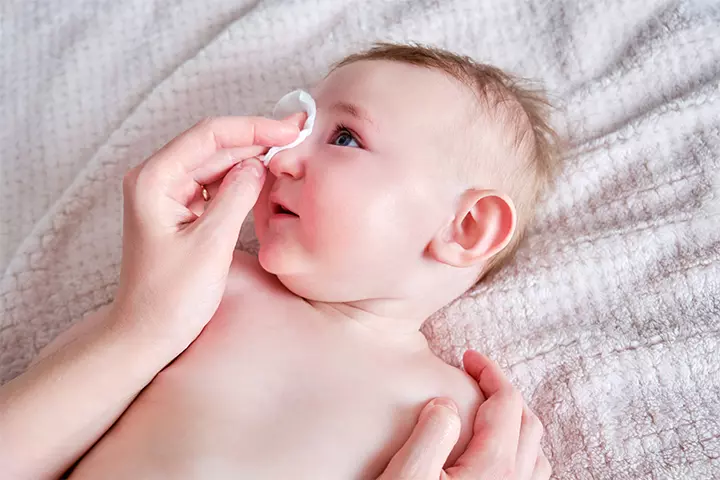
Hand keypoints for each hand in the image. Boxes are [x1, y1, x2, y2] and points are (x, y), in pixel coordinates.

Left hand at [113, 116, 297, 350]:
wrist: (146, 334)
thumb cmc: (169, 298)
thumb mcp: (210, 245)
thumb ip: (236, 197)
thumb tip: (259, 164)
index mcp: (154, 180)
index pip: (209, 136)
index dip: (253, 128)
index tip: (289, 129)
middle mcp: (156, 179)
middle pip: (213, 145)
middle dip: (255, 138)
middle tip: (297, 134)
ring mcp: (167, 194)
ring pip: (216, 163)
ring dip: (250, 157)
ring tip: (288, 151)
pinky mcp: (180, 211)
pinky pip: (214, 184)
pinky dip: (240, 180)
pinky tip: (264, 177)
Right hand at [379, 350, 549, 479]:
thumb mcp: (407, 476)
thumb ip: (431, 434)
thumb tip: (447, 404)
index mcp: (493, 467)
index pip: (506, 401)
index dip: (489, 371)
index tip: (467, 356)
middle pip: (527, 420)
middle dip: (503, 390)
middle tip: (474, 374)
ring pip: (534, 449)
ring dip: (515, 419)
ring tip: (486, 407)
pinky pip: (530, 474)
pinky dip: (519, 448)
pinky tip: (496, 452)